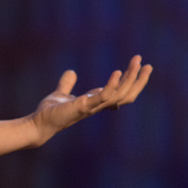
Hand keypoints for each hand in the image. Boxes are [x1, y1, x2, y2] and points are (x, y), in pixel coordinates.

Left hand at [27, 55, 152, 146]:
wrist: (38, 124)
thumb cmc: (51, 112)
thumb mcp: (61, 94)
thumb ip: (67, 83)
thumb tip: (71, 72)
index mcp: (96, 102)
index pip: (121, 93)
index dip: (132, 81)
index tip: (140, 66)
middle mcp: (98, 105)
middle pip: (126, 94)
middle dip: (138, 80)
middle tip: (148, 64)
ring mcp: (92, 107)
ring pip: (119, 94)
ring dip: (130, 78)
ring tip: (137, 63)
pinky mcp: (82, 107)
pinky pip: (102, 97)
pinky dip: (111, 85)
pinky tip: (117, 72)